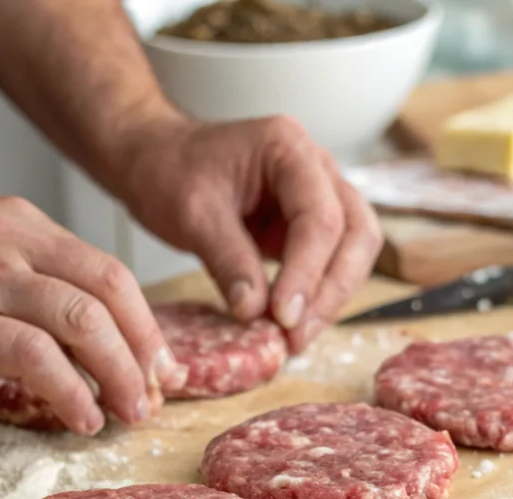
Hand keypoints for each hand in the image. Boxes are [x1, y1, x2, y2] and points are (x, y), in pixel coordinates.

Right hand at [0, 193, 183, 433]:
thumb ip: (30, 281)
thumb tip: (87, 338)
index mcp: (21, 225)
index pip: (109, 273)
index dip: (147, 326)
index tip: (162, 367)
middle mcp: (7, 242)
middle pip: (107, 294)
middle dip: (143, 353)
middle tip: (154, 397)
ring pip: (78, 320)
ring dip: (117, 375)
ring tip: (128, 414)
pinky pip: (28, 354)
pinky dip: (67, 390)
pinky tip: (80, 416)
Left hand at [118, 115, 382, 351]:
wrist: (156, 161)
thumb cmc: (171, 172)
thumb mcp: (192, 214)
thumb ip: (227, 259)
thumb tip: (256, 311)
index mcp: (288, 148)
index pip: (321, 216)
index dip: (307, 272)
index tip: (284, 316)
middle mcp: (316, 168)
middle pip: (356, 233)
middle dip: (332, 289)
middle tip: (297, 334)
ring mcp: (318, 197)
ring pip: (354, 251)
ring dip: (331, 298)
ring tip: (295, 336)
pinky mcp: (307, 227)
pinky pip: (330, 263)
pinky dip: (317, 296)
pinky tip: (291, 323)